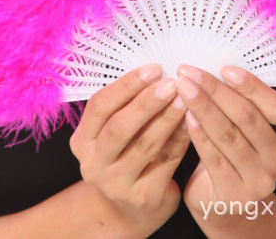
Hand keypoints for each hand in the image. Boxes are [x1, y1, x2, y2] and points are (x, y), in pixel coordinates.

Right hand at [69, 64, 190, 233]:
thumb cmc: (127, 153)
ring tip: (185, 98)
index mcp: (83, 140)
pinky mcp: (143, 198)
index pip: (99, 106)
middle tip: (171, 83)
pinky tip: (192, 121)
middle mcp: (94, 164)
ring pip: (144, 145)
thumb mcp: (115, 131)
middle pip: (118, 127)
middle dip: (146, 102)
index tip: (154, 68)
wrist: (133, 206)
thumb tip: (156, 69)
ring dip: (167, 118)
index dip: (126, 85)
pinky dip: (181, 138)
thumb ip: (126, 105)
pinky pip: (166, 161)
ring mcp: (117, 184)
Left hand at [175, 64, 275, 217]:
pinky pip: (214, 158)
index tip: (225, 68)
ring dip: (203, 107)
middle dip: (216, 90)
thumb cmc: (234, 150)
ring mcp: (261, 181)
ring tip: (183, 88)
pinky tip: (186, 116)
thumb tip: (215, 64)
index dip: (252, 86)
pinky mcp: (236, 195)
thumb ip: (242, 101)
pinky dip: (198, 134)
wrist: (224, 201)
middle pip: (247, 117)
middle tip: (189, 72)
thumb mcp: (246, 126)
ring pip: (229, 135)